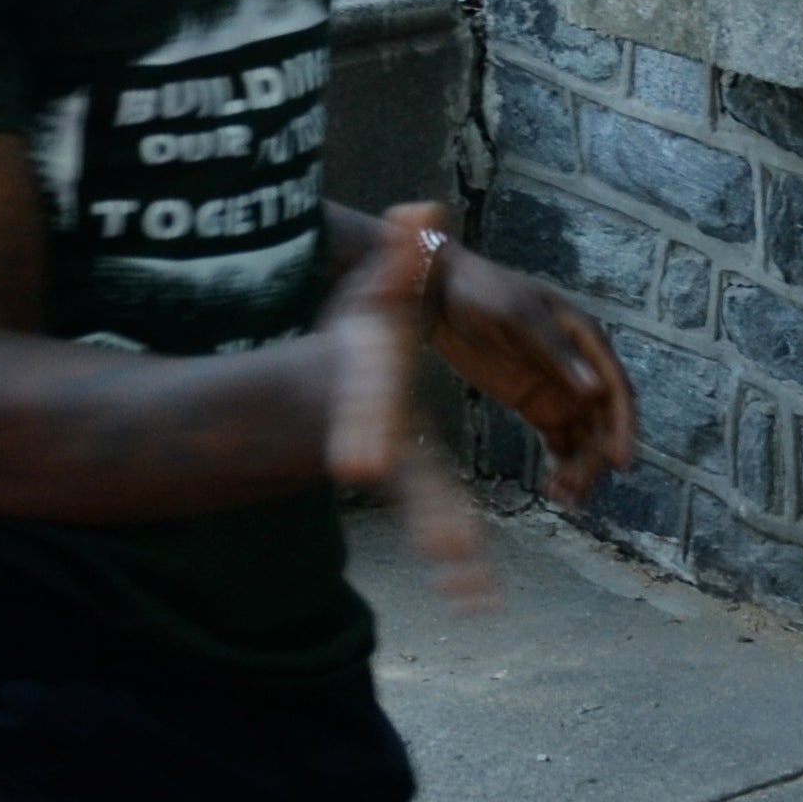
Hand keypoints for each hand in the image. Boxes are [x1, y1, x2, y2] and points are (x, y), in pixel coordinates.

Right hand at [322, 203, 494, 612]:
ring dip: (449, 552)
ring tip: (472, 594)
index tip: (358, 466)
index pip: (370, 419)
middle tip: (442, 553)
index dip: (360, 437)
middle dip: (421, 516)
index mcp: (375, 403)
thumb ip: (397, 255)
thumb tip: (420, 204)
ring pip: (429, 518)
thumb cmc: (352, 343)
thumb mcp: (371, 297)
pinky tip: (477, 597)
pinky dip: (456, 560)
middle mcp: (385, 450)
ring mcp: (401, 482)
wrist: (326, 397)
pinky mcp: (419, 497)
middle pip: (404, 484)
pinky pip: (443, 529)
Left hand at [430, 240, 637, 501]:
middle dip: (595, 457)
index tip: (620, 463)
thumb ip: (555, 352)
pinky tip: (553, 490)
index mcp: (585, 338)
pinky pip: (559, 441)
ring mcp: (558, 388)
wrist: (439, 294)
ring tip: (562, 498)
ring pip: (583, 437)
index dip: (623, 427)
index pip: (616, 390)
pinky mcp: (535, 405)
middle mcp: (579, 367)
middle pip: (602, 421)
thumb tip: (594, 390)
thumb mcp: (518, 317)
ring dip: (580, 467)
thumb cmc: (482, 293)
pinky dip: (561, 465)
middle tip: (575, 489)